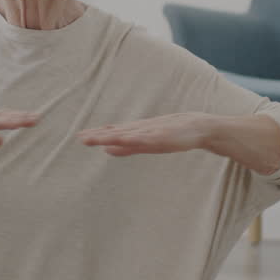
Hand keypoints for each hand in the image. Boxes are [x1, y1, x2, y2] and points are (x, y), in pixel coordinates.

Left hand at [76, 112, 216, 156]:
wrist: (199, 128)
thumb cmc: (173, 134)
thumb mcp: (146, 143)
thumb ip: (127, 147)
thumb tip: (106, 150)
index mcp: (136, 132)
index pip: (113, 132)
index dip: (97, 134)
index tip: (81, 136)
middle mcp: (141, 130)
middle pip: (117, 132)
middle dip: (99, 135)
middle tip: (81, 138)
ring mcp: (152, 132)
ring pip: (129, 134)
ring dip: (113, 136)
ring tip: (97, 139)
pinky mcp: (163, 136)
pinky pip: (146, 138)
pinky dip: (134, 139)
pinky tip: (124, 141)